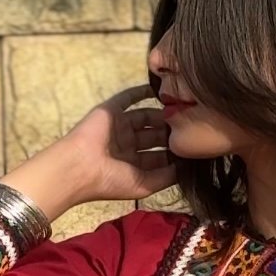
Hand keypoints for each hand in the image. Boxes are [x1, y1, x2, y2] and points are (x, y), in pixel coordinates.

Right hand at [1, 84, 177, 221]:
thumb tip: (187, 167)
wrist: (79, 167)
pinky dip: (142, 92)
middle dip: (171, 131)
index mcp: (133, 165)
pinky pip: (128, 98)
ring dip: (162, 113)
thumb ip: (166, 177)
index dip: (176, 151)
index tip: (196, 145)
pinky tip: (159, 89)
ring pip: (145, 117)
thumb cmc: (111, 181)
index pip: (159, 156)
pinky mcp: (111, 111)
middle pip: (155, 135)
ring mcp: (119, 127)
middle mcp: (127, 145)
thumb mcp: (144, 186)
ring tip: (181, 107)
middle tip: (192, 123)